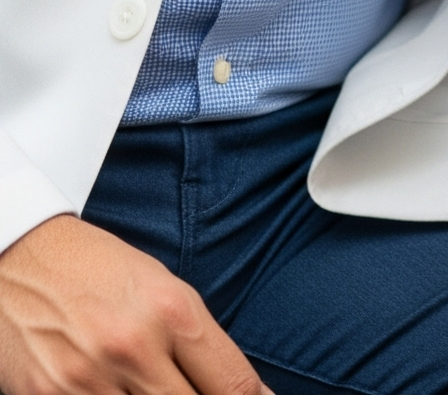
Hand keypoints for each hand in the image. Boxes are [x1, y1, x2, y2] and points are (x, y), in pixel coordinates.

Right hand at [0, 215, 267, 394]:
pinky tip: (118, 393)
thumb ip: (195, 340)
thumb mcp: (160, 288)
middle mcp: (135, 347)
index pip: (231, 382)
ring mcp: (88, 379)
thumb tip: (237, 386)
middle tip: (196, 391)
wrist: (20, 256)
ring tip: (151, 389)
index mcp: (173, 310)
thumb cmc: (97, 269)